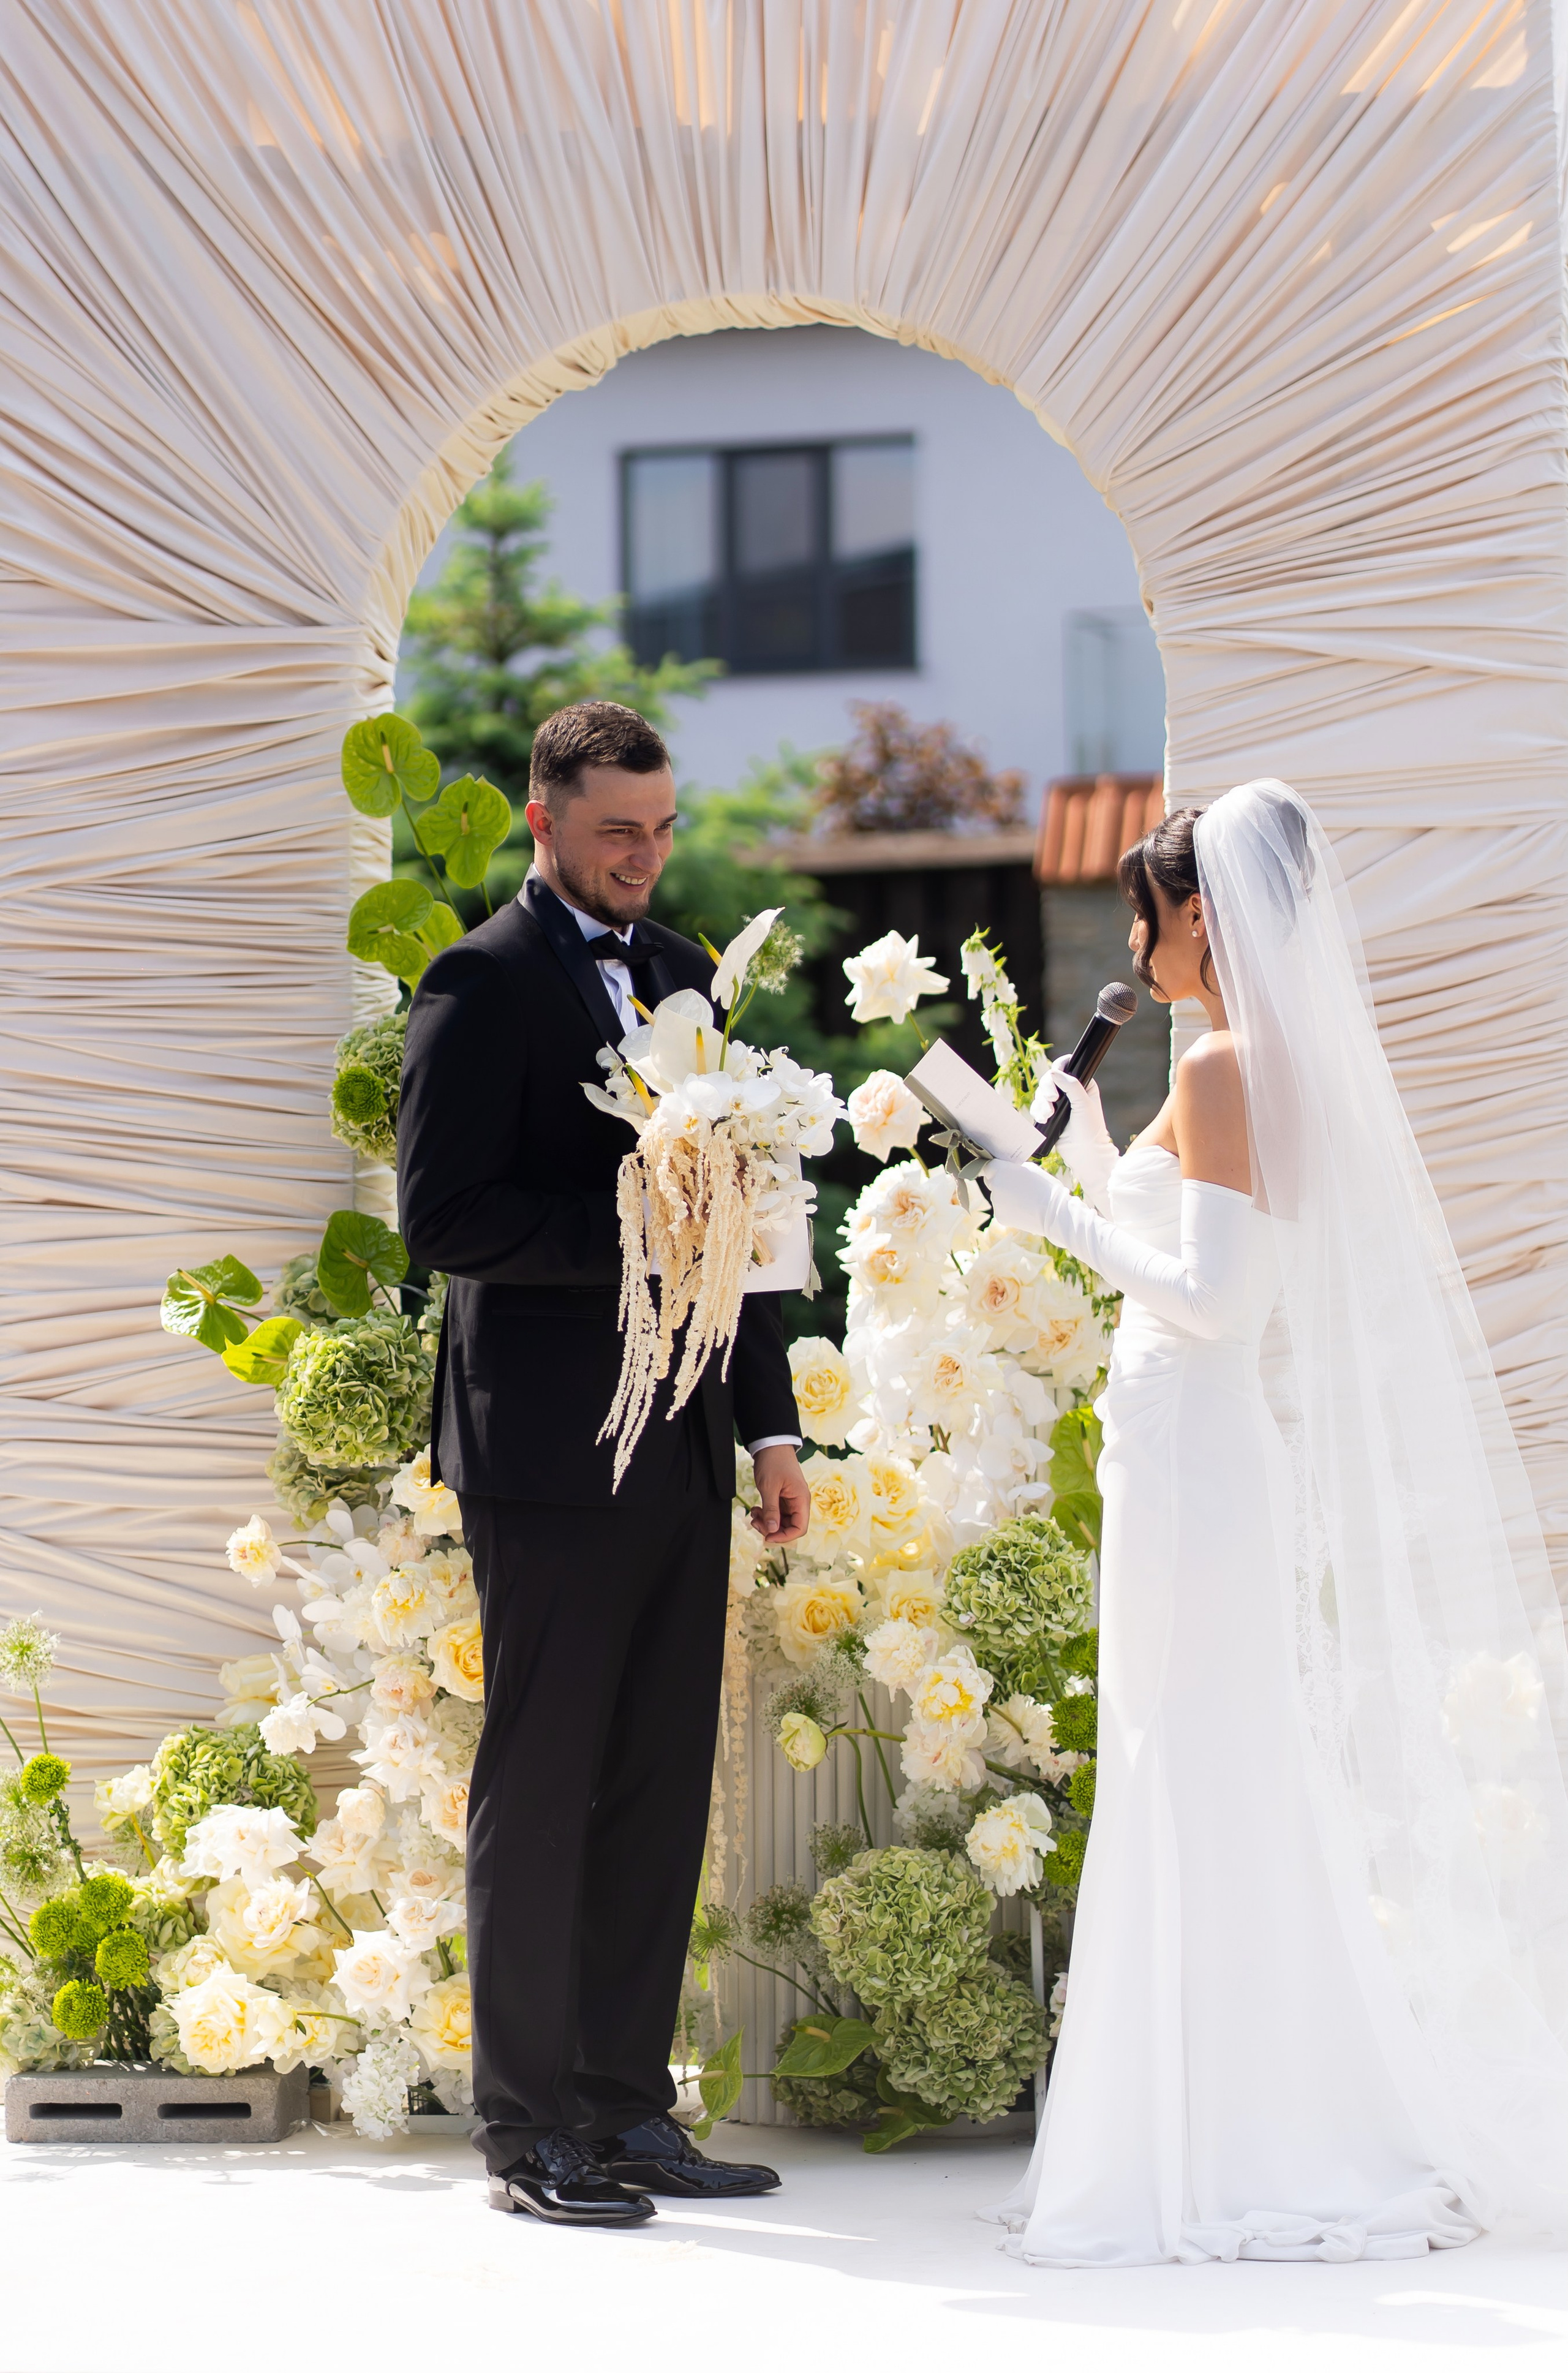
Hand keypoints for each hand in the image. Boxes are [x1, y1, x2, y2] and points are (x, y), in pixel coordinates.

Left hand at [750, 1444, 810, 1546]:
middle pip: (790, 1527)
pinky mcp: (782, 1498)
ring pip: (781, 1521)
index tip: (767, 1536)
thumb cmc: (773, 1462)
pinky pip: (776, 1513)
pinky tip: (755, 1510)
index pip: (800, 1528)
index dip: (785, 1537)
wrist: (771, 1444)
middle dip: (772, 1529)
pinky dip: (766, 1514)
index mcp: (801, 1500)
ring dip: (767, 1522)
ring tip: (753, 1515)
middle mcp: (799, 1502)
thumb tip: (772, 1531)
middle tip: (755, 1523)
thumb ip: (771, 1510)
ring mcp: (790, 1500)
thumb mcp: (769, 1487)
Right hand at [1032, 1063, 1118, 1213]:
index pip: (1067, 1065)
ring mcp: (1059, 1103)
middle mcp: (1070, 1091)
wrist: (1084, 1153)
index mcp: (1083, 1084)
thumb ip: (1071, 1085)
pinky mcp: (1050, 1115)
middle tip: (1052, 1100)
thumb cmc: (1090, 1129)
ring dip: (1041, 1103)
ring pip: (1041, 1093)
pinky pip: (1037, 1107)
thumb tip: (1054, 1071)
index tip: (1053, 1078)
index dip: (1058, 1068)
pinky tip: (1044, 1119)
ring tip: (1048, 1115)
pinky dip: (1038, 1111)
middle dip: (1047, 1089)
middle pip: (1049, 1078)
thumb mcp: (1084, 1104)